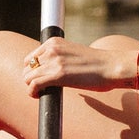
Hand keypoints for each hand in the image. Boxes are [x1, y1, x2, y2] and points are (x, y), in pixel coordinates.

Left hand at [21, 34, 138, 94]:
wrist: (112, 67)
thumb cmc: (98, 64)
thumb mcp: (74, 54)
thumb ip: (61, 58)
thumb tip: (53, 72)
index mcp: (55, 42)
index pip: (31, 57)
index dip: (33, 71)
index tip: (39, 79)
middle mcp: (51, 49)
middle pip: (26, 67)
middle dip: (30, 79)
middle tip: (40, 88)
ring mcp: (54, 61)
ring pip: (27, 76)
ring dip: (31, 86)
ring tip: (41, 93)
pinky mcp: (57, 75)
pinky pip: (33, 84)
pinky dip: (32, 92)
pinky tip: (38, 96)